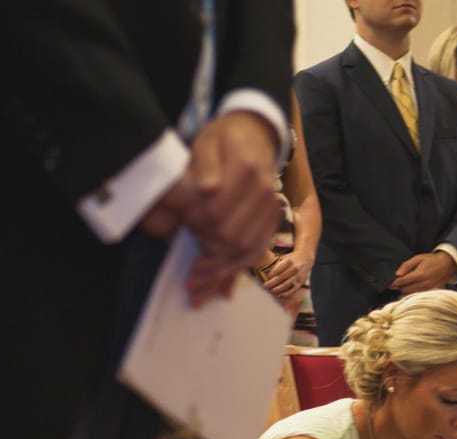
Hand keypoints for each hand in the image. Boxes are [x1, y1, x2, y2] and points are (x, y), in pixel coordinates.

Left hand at [180, 112, 283, 305]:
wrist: (256, 136)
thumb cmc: (224, 140)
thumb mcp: (207, 142)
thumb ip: (204, 166)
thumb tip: (208, 192)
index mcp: (246, 171)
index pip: (217, 213)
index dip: (196, 225)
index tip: (184, 226)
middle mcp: (264, 193)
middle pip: (232, 238)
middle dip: (207, 253)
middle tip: (188, 265)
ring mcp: (271, 210)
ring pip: (246, 252)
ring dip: (219, 271)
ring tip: (196, 284)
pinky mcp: (272, 223)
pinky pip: (256, 253)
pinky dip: (235, 271)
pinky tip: (217, 285)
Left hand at [261, 252, 310, 312]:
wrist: (305, 259)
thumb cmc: (289, 259)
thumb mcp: (283, 257)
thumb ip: (275, 263)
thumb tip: (261, 269)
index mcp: (289, 261)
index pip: (278, 269)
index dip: (270, 274)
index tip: (265, 277)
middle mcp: (294, 268)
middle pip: (281, 278)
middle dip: (272, 283)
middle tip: (265, 286)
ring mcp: (298, 276)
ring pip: (286, 285)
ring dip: (278, 289)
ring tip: (271, 291)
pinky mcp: (301, 282)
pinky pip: (293, 290)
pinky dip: (286, 294)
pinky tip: (279, 295)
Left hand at [391, 251, 456, 293]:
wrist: (448, 264)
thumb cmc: (432, 260)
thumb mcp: (418, 258)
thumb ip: (407, 265)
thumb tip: (397, 274)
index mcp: (419, 275)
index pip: (402, 282)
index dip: (393, 283)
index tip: (388, 284)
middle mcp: (423, 284)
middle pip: (405, 290)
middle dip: (399, 288)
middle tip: (398, 284)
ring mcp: (428, 290)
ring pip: (411, 295)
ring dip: (406, 292)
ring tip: (405, 287)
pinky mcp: (432, 293)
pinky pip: (419, 296)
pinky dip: (414, 294)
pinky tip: (413, 290)